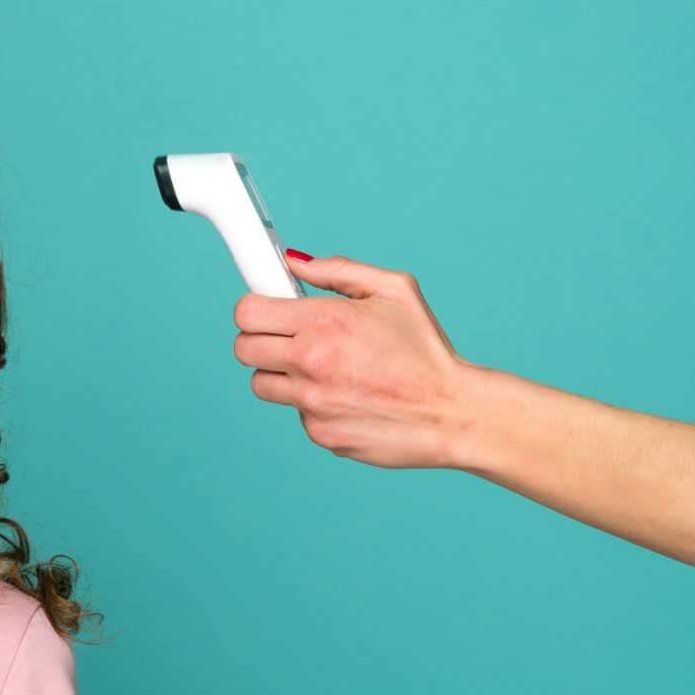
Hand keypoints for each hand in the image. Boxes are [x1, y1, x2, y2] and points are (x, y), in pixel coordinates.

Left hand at [232, 251, 478, 469]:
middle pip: (243, 348)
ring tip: (322, 368)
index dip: (255, 308)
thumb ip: (338, 270)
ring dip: (281, 374)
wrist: (451, 413)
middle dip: (261, 339)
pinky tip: (346, 396)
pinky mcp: (317, 432)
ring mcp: (311, 401)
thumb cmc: (426, 350)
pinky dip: (312, 403)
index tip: (268, 311)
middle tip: (290, 338)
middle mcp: (310, 361)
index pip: (247, 312)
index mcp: (324, 321)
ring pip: (261, 383)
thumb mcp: (394, 291)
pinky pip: (295, 412)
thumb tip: (294, 263)